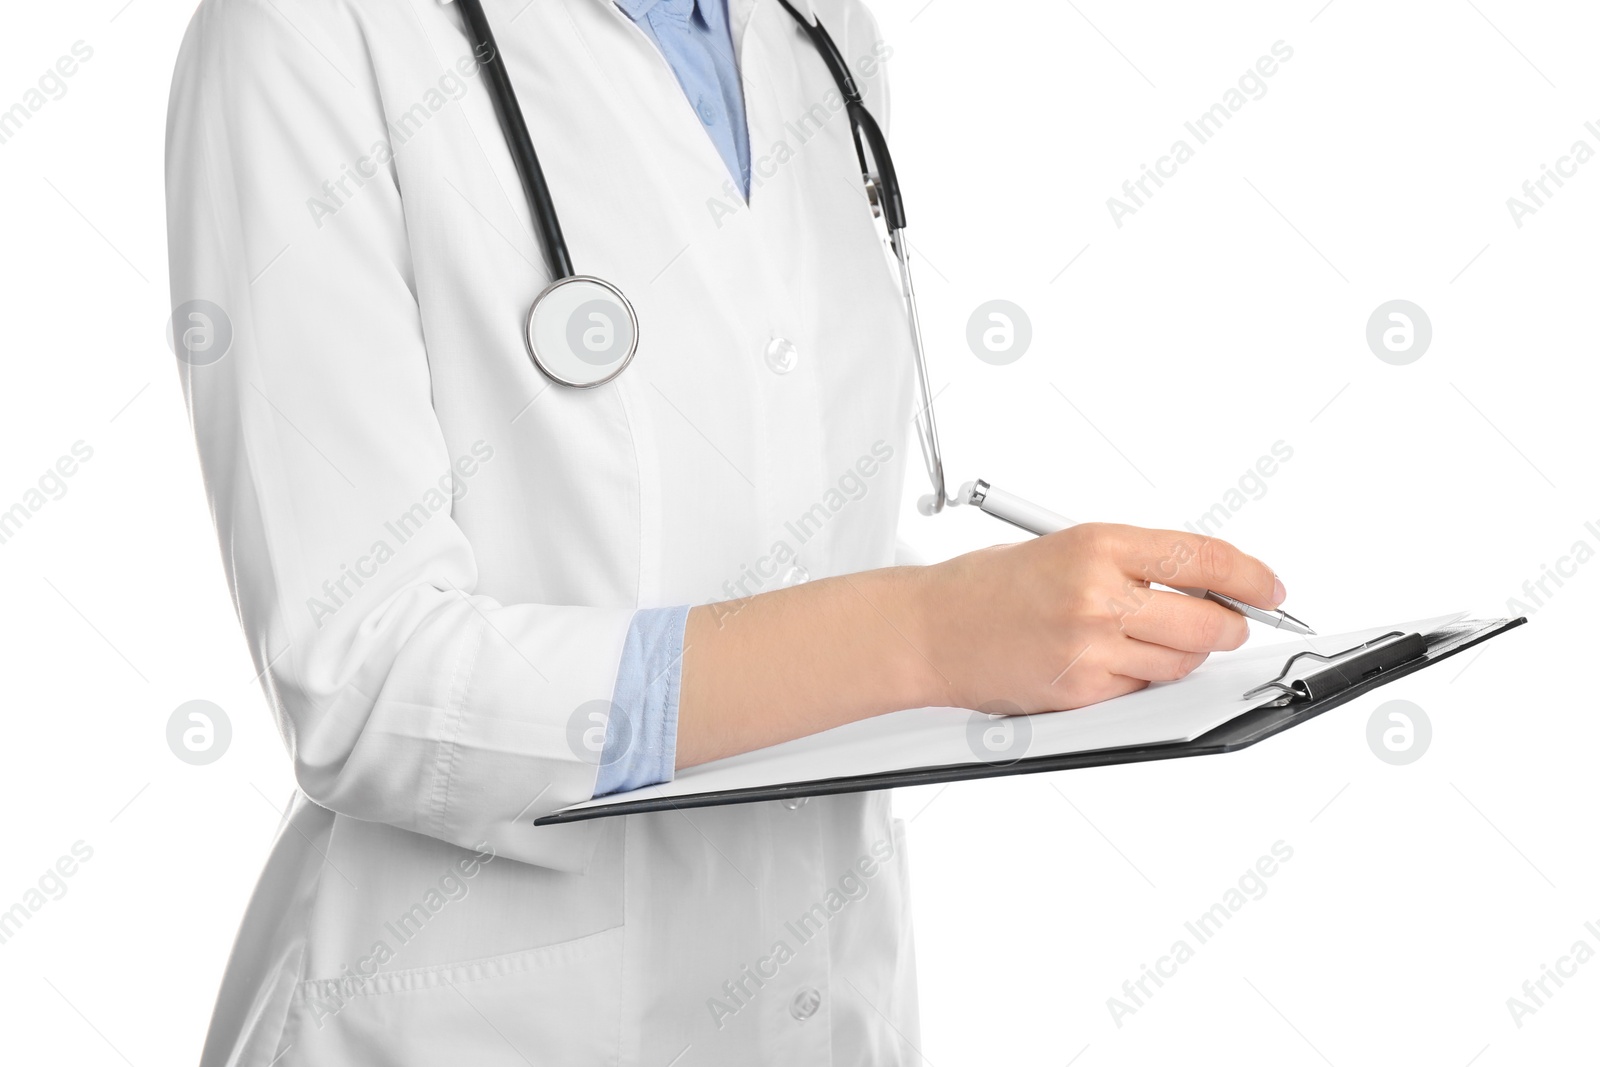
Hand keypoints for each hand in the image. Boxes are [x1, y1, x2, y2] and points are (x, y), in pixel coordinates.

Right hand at [905, 523, 1283, 712]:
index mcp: (1097, 544)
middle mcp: (1097, 594)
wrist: (928, 629)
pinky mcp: (1080, 692)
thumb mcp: (1064, 547)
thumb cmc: (988, 587)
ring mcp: (1090, 648)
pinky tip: (1111, 660)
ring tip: (1153, 640)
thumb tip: (1206, 583)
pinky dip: (1141, 680)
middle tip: (1230, 623)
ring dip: (1185, 656)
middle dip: (1230, 627)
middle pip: (1208, 622)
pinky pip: (1141, 691)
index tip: (1270, 589)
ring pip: (1181, 664)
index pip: (1202, 559)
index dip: (1251, 577)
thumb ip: (1134, 563)